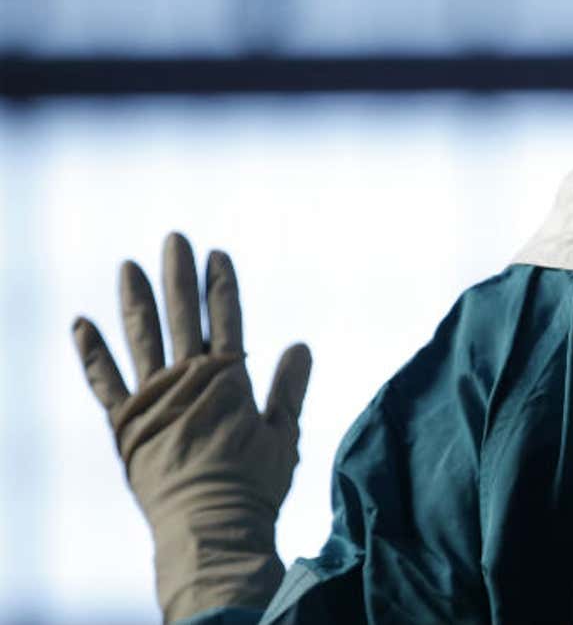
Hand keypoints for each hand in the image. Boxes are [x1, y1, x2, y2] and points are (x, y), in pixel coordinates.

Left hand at [72, 233, 311, 621]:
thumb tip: (301, 345)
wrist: (208, 524)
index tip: (218, 253)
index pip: (226, 318)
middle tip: (174, 239)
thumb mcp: (283, 434)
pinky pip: (104, 380)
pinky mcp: (125, 423)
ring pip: (142, 336)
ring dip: (137, 299)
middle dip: (180, 275)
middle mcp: (188, 379)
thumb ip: (289, 388)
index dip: (222, 285)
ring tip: (130, 267)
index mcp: (228, 379)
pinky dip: (91, 352)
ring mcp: (153, 398)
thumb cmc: (254, 485)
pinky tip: (81, 323)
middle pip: (183, 315)